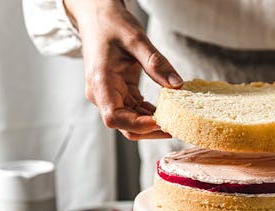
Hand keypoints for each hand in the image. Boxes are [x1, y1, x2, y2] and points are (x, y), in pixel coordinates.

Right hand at [64, 0, 182, 139]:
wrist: (97, 15)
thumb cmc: (111, 24)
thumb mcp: (135, 39)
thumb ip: (156, 63)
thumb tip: (177, 85)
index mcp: (101, 83)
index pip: (115, 118)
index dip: (138, 124)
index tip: (161, 121)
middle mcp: (102, 95)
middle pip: (125, 126)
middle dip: (151, 130)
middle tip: (177, 126)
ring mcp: (111, 96)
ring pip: (132, 122)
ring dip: (153, 124)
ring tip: (177, 120)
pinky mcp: (120, 93)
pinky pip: (136, 111)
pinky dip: (152, 114)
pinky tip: (169, 111)